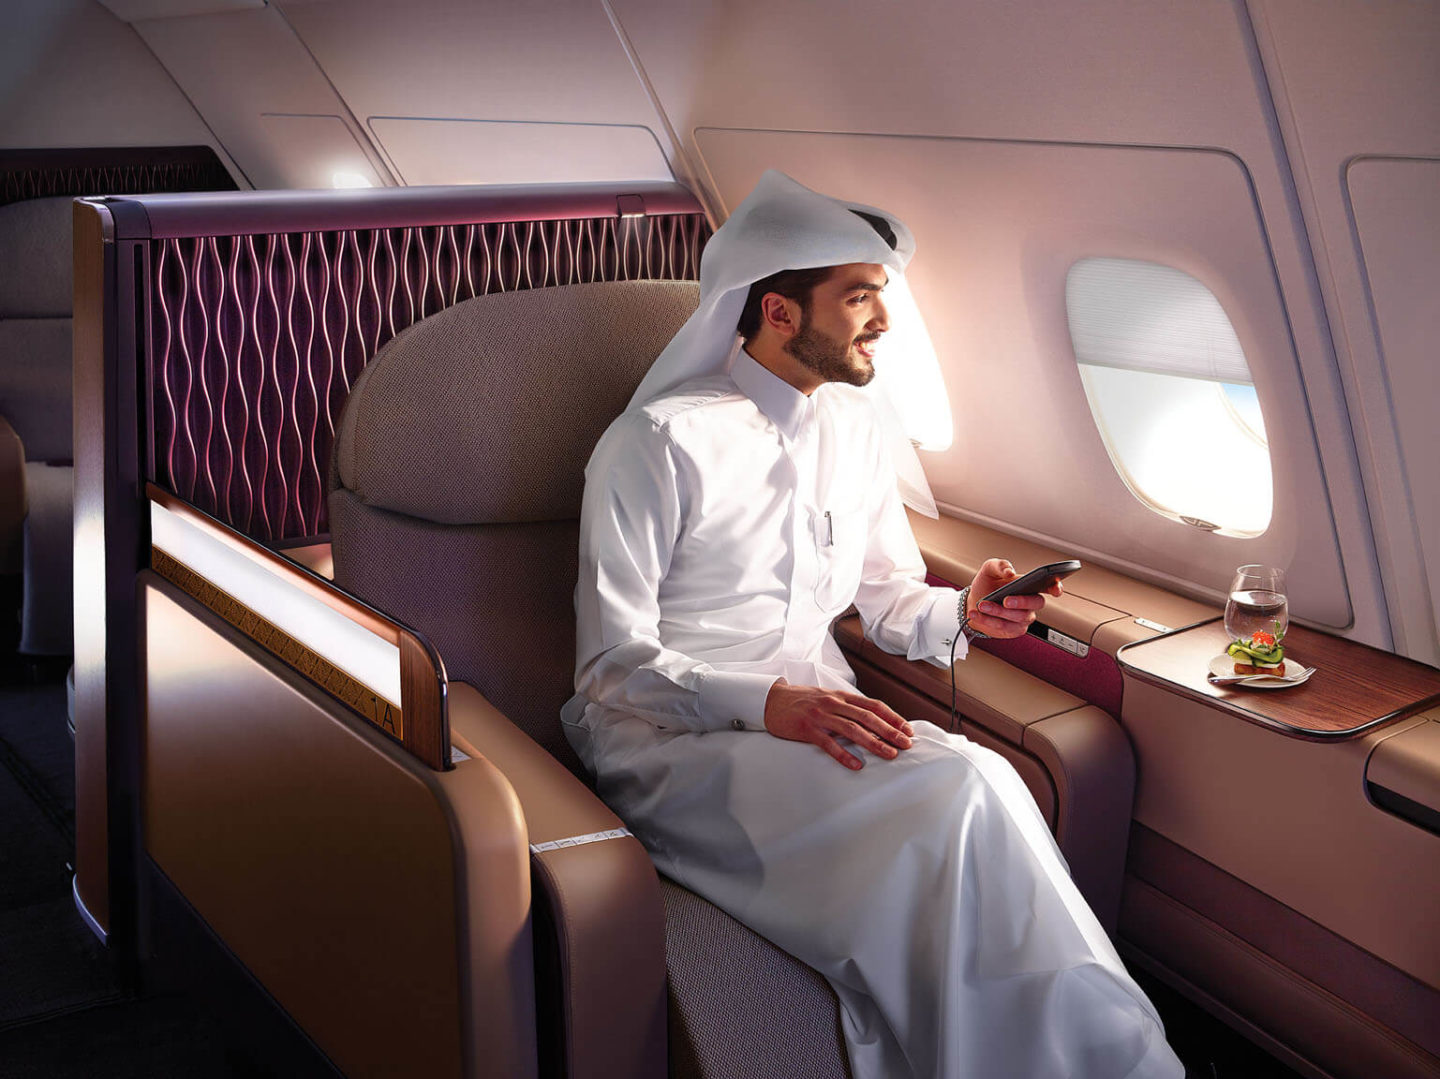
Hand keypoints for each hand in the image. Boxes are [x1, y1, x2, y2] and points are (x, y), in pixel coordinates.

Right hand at [763, 680, 913, 770]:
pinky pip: (828, 743)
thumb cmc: (801, 701)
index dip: (892, 717)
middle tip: (906, 744)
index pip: (873, 705)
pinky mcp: (807, 729)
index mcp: (841, 696)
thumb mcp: (827, 698)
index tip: (908, 730)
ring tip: (889, 754)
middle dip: (890, 731)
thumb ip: (846, 707)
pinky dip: (844, 755)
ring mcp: (821, 716)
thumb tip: (870, 721)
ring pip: (852, 729)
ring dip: (873, 743)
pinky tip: (856, 764)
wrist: (771, 700)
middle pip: (868, 717)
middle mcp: (833, 703)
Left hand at [967, 558, 1061, 639]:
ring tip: (982, 604)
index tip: (1056, 590)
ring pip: (1017, 618)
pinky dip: (988, 620)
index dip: (1056, 588)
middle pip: (1035, 604)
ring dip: (997, 611)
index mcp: (1030, 585)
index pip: (1049, 586)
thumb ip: (1000, 565)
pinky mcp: (1013, 630)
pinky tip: (976, 614)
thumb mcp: (989, 569)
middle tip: (1006, 600)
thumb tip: (1010, 571)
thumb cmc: (987, 585)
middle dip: (1021, 602)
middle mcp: (1030, 603)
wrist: (974, 602)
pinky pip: (1004, 628)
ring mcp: (1023, 618)